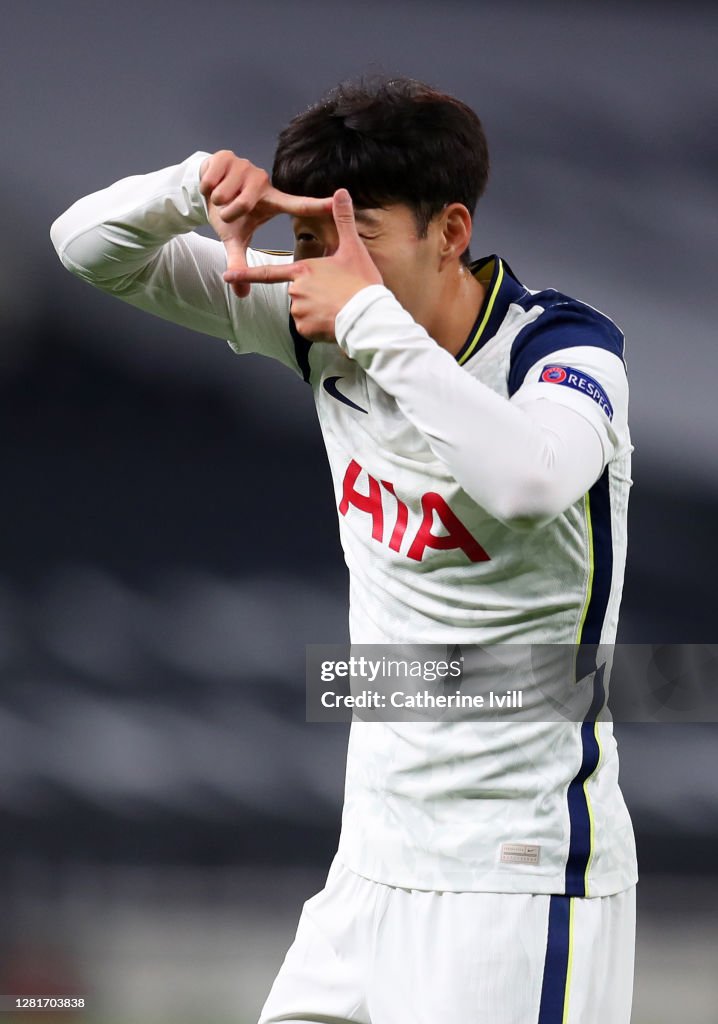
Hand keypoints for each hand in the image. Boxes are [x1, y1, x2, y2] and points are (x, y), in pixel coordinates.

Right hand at [199, 150, 332, 296]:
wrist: (204, 189)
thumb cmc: (227, 213)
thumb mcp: (234, 239)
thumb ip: (240, 263)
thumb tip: (242, 295)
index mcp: (271, 200)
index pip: (297, 204)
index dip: (317, 204)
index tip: (338, 201)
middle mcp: (263, 181)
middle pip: (243, 205)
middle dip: (229, 212)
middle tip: (228, 211)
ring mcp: (246, 166)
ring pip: (226, 194)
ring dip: (217, 200)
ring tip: (220, 196)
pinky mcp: (227, 156)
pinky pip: (213, 181)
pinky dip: (207, 187)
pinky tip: (211, 184)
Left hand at [223, 189, 382, 339]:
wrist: (368, 316)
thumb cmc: (361, 283)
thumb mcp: (353, 249)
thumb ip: (343, 220)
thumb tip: (340, 191)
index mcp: (302, 269)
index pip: (268, 272)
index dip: (246, 274)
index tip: (227, 277)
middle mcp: (295, 290)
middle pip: (297, 292)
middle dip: (314, 295)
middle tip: (336, 295)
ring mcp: (298, 310)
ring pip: (303, 311)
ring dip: (317, 311)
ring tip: (337, 308)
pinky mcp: (305, 329)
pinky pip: (308, 327)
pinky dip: (319, 327)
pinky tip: (333, 322)